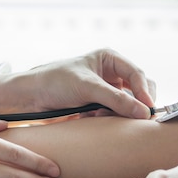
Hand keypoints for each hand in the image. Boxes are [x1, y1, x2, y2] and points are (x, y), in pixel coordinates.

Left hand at [0, 48, 155, 119]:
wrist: (30, 97)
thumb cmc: (55, 82)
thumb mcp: (87, 88)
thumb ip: (116, 100)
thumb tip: (144, 112)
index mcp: (109, 59)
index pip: (137, 74)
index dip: (144, 92)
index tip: (147, 110)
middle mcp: (110, 73)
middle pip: (138, 90)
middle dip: (135, 103)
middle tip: (132, 117)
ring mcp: (105, 90)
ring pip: (128, 104)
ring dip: (120, 113)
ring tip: (101, 115)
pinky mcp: (98, 106)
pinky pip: (114, 114)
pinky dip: (109, 118)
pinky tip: (92, 118)